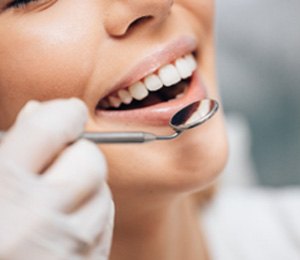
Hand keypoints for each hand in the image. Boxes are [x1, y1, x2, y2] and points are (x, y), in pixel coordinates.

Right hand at [0, 99, 113, 259]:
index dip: (66, 112)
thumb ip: (8, 144)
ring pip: (104, 192)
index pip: (53, 126)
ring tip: (56, 201)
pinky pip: (104, 224)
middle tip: (60, 162)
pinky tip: (65, 224)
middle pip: (91, 159)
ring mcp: (67, 249)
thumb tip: (40, 110)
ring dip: (87, 188)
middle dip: (79, 153)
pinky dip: (92, 215)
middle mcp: (36, 219)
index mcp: (2, 186)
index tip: (70, 113)